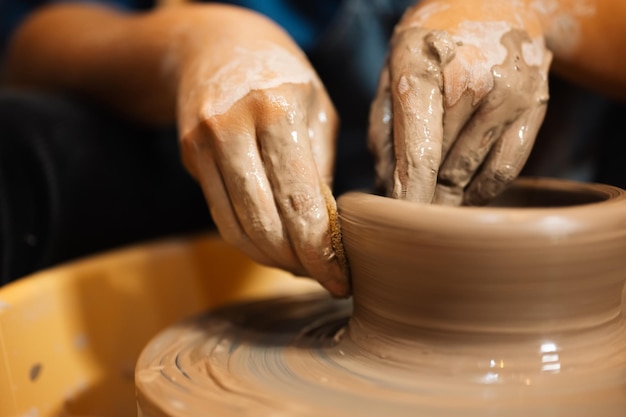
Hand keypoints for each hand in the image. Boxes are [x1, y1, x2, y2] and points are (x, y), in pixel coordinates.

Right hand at [177, 41, 348, 296]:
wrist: (216, 45)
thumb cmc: (283, 78)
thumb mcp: (318, 110)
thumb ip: (320, 170)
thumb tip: (328, 233)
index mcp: (277, 110)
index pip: (300, 202)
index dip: (320, 252)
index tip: (341, 280)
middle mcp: (232, 127)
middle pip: (263, 224)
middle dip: (296, 264)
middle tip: (324, 279)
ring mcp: (203, 142)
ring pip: (235, 228)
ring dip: (270, 259)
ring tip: (300, 268)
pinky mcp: (189, 156)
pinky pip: (220, 214)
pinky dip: (248, 240)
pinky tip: (273, 247)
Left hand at [369, 1, 550, 204]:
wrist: (496, 1)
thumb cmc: (432, 40)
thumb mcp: (392, 70)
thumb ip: (384, 129)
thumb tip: (387, 188)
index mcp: (424, 66)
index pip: (419, 151)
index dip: (410, 197)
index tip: (401, 227)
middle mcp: (473, 79)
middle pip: (443, 169)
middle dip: (422, 197)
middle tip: (409, 210)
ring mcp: (511, 93)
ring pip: (472, 175)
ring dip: (449, 194)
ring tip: (433, 191)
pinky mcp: (536, 106)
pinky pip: (504, 170)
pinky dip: (479, 189)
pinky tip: (462, 187)